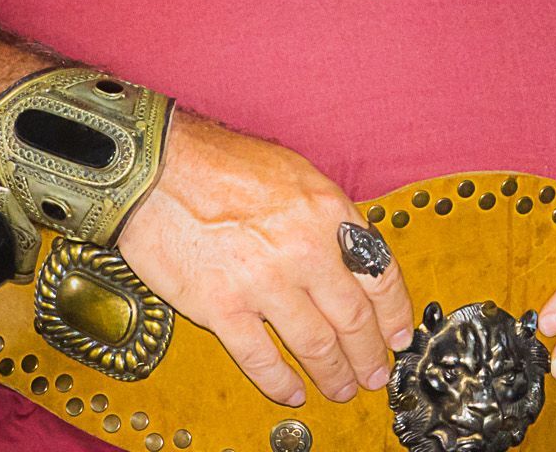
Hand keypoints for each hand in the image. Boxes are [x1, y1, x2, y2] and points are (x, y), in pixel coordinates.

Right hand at [119, 117, 412, 407]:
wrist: (157, 168)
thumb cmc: (221, 162)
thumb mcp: (294, 173)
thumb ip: (326, 216)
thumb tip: (350, 252)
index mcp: (326, 211)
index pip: (379, 273)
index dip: (395, 312)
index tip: (398, 335)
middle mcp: (303, 248)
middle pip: (353, 317)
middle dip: (369, 354)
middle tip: (375, 374)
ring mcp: (264, 282)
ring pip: (315, 344)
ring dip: (333, 374)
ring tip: (341, 389)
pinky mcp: (222, 307)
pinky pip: (261, 359)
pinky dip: (281, 383)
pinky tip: (292, 393)